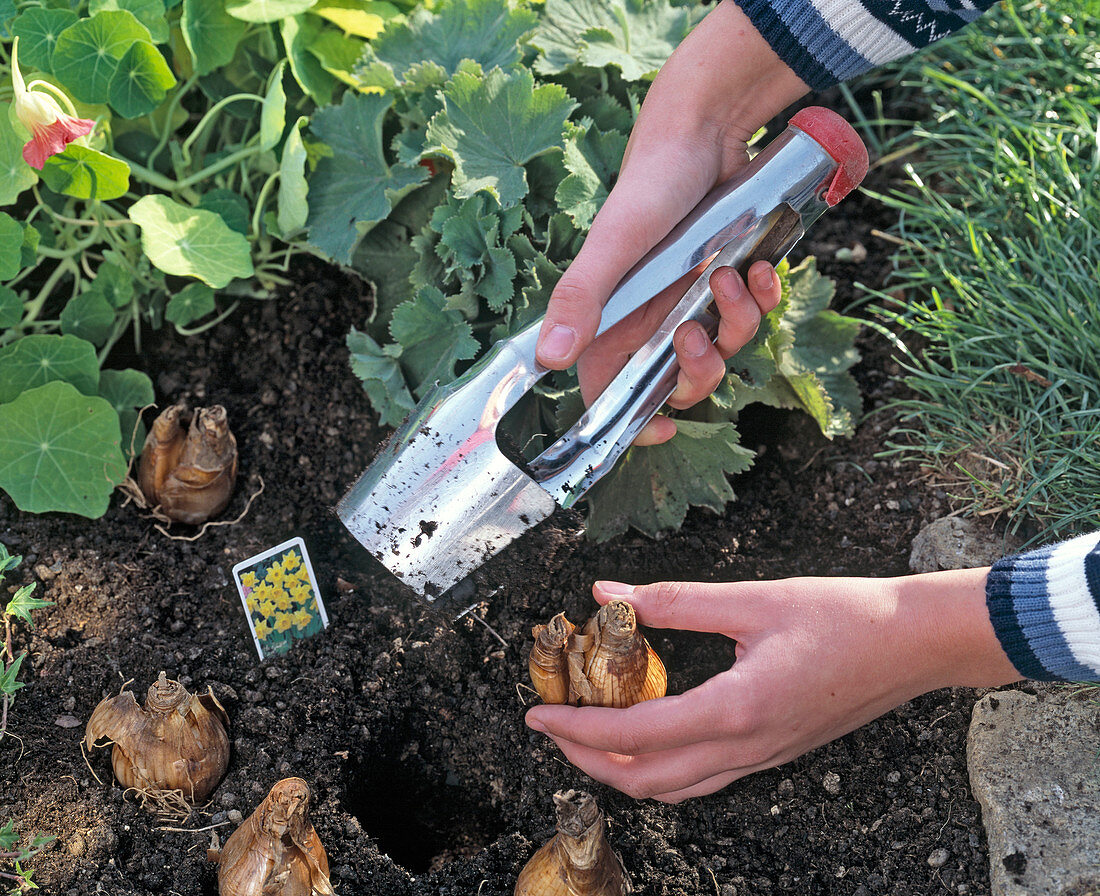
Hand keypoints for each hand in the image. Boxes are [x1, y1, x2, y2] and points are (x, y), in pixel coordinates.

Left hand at [524, 573, 1021, 802]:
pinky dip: (662, 768)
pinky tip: (652, 734)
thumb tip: (608, 594)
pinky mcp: (774, 751)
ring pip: (675, 789)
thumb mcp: (753, 599)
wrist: (916, 644)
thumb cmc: (845, 617)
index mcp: (735, 709)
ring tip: (592, 734)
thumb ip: (673, 601)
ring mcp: (762, 757)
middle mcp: (746, 747)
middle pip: (646, 781)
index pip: (633, 736)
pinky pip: (704, 779)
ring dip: (624, 771)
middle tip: (554, 728)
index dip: (575, 730)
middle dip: (588, 762)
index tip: (537, 716)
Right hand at [535, 1, 809, 444]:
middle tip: (699, 334)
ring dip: (737, 323)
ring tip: (733, 275)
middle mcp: (650, 320)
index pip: (611, 393)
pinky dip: (762, 297)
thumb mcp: (614, 244)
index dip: (633, 423)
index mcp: (611, 322)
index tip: (662, 430)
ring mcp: (691, 301)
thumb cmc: (649, 184)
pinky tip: (760, 267)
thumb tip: (547, 358)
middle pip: (679, 383)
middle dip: (700, 371)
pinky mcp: (726, 281)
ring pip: (724, 349)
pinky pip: (753, 313)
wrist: (704, 130)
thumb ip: (581, 298)